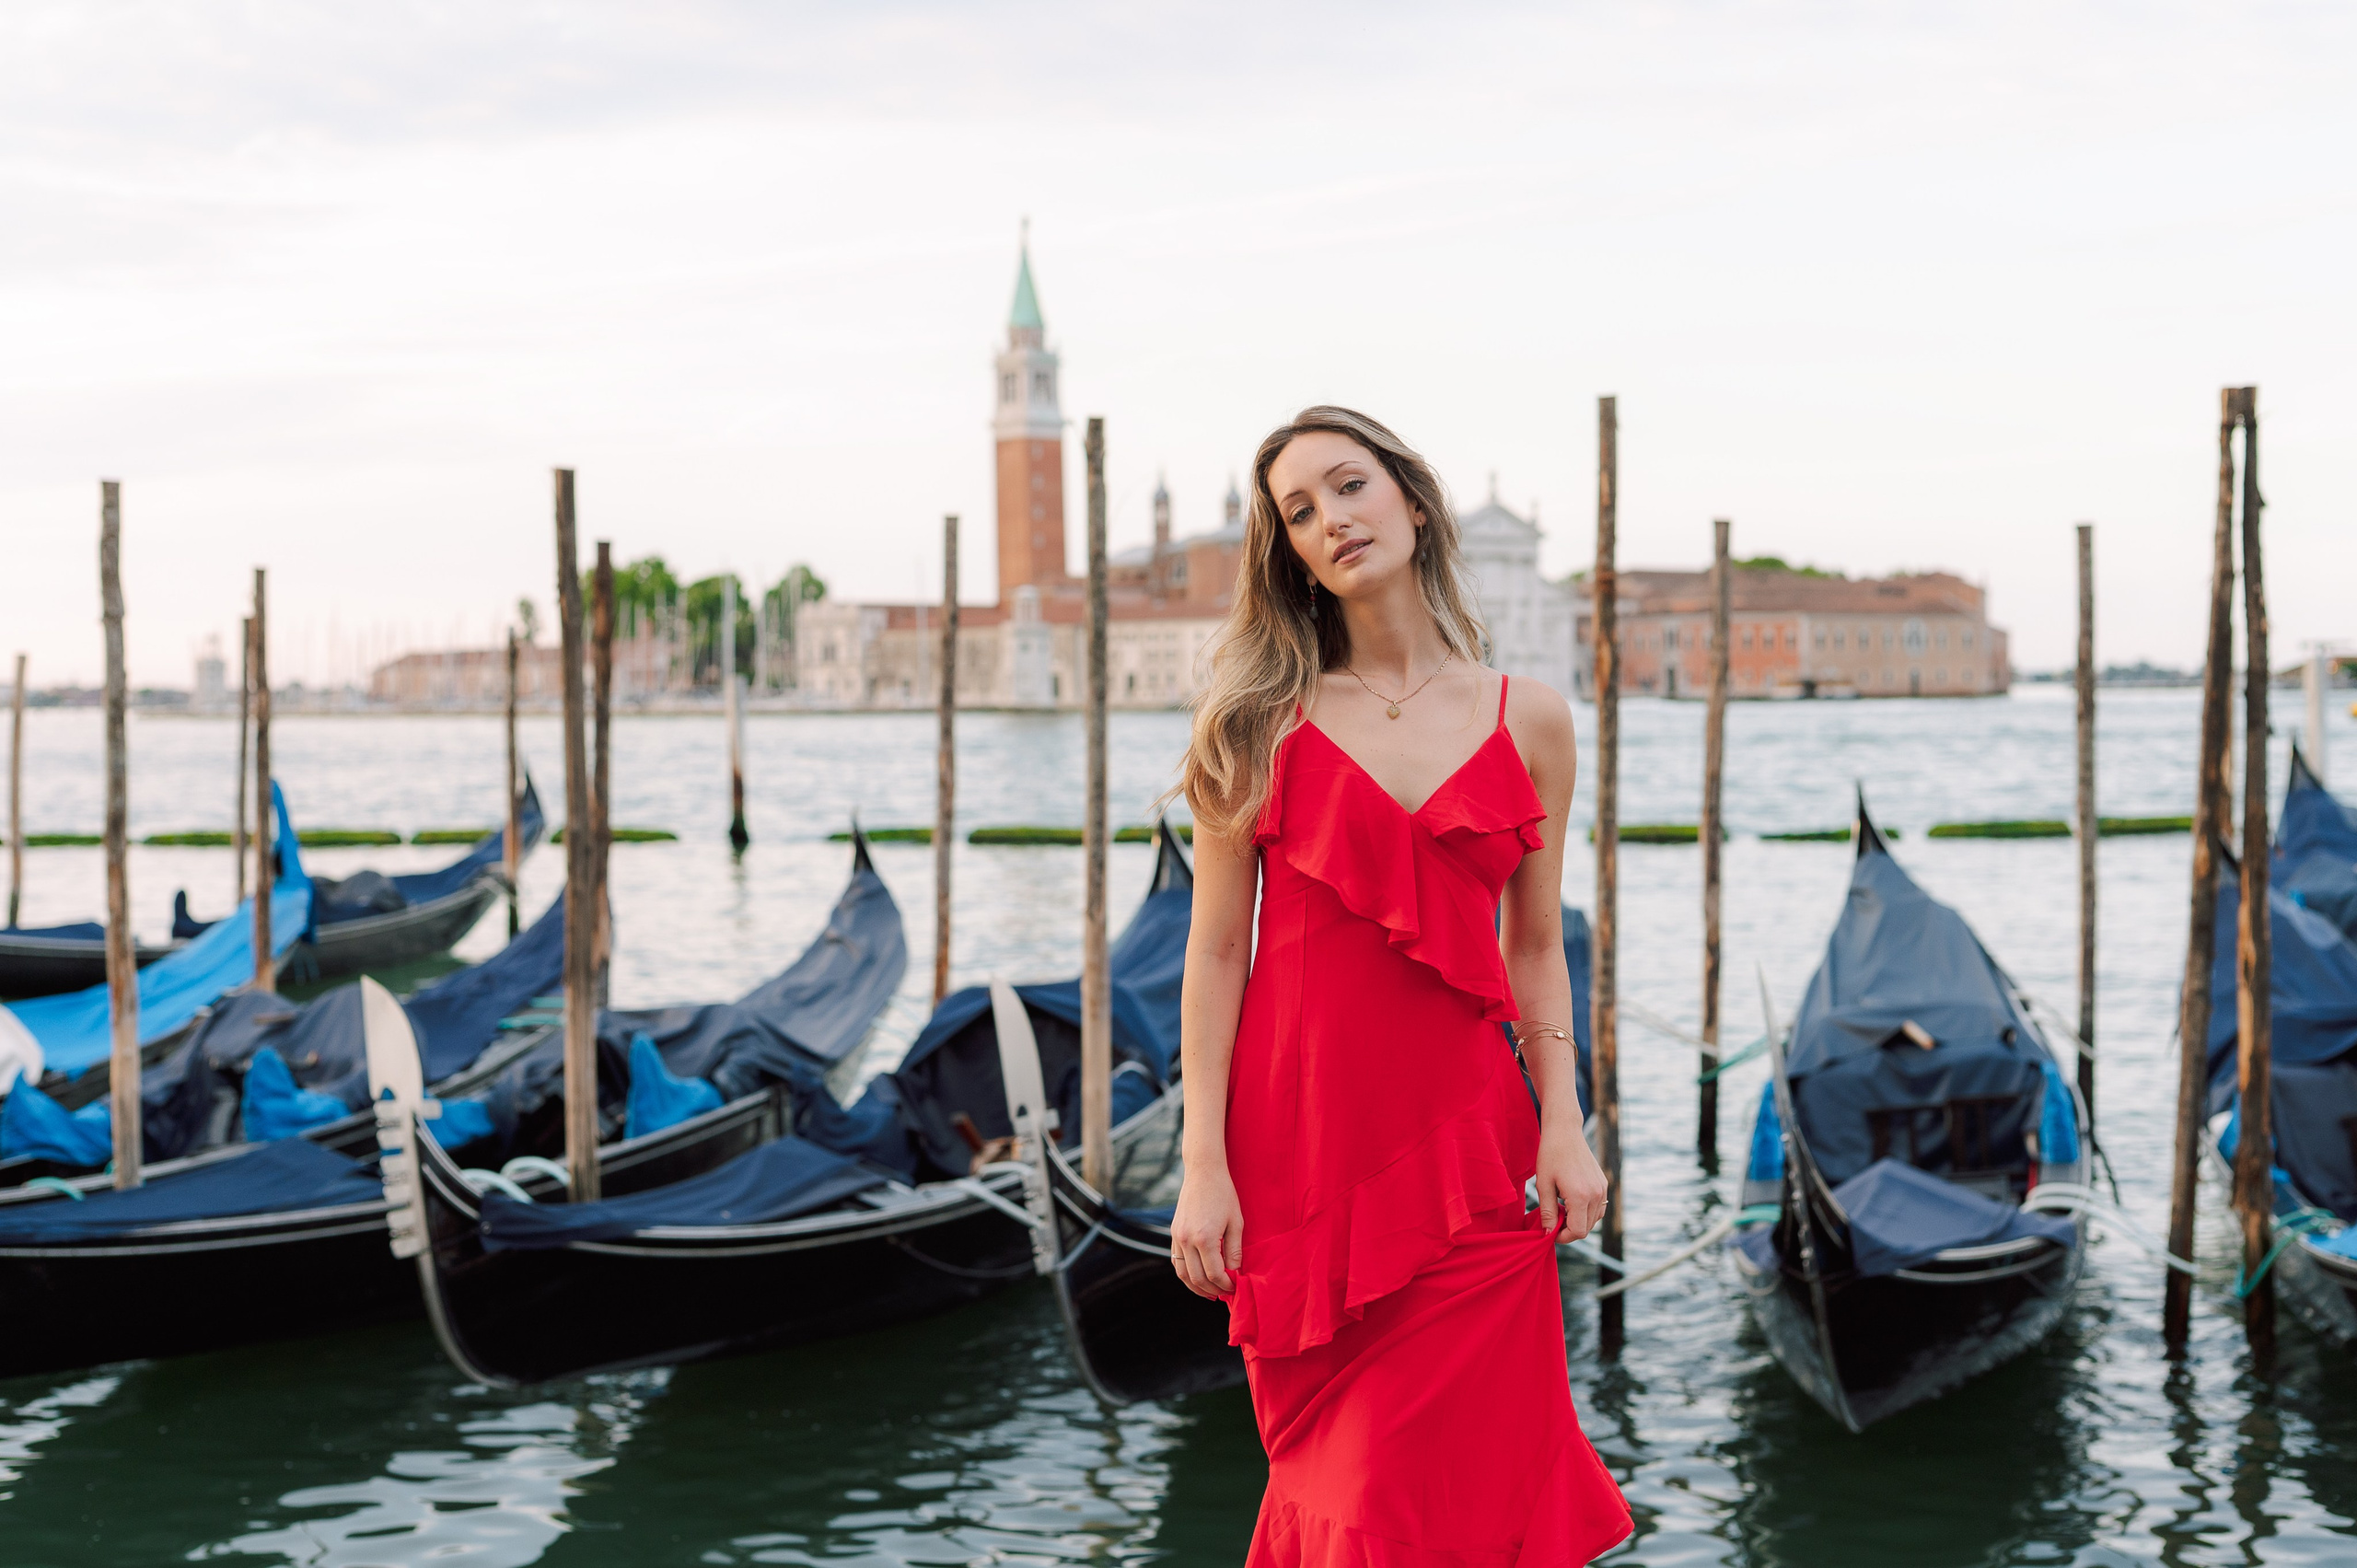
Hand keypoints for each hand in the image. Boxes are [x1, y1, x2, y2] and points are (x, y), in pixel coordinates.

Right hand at [1170, 1164, 1243, 1299]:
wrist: (1203, 1172)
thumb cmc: (1224, 1194)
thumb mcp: (1236, 1222)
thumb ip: (1234, 1250)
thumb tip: (1234, 1273)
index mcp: (1205, 1238)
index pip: (1214, 1274)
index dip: (1226, 1285)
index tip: (1236, 1287)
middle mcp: (1187, 1240)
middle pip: (1198, 1278)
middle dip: (1213, 1290)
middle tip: (1226, 1294)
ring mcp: (1177, 1237)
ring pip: (1182, 1274)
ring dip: (1197, 1287)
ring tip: (1211, 1293)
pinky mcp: (1173, 1233)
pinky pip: (1175, 1261)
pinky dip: (1186, 1274)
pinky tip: (1197, 1278)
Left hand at [1534, 1117, 1607, 1239]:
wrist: (1564, 1131)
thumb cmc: (1550, 1155)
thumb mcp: (1543, 1185)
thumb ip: (1547, 1212)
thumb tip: (1548, 1232)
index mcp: (1581, 1196)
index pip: (1578, 1231)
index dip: (1563, 1237)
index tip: (1550, 1232)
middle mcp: (1596, 1194)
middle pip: (1587, 1228)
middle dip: (1569, 1230)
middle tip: (1552, 1218)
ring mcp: (1602, 1189)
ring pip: (1594, 1220)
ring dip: (1578, 1221)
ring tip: (1561, 1208)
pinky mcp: (1603, 1183)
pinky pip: (1599, 1208)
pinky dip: (1586, 1212)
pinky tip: (1571, 1202)